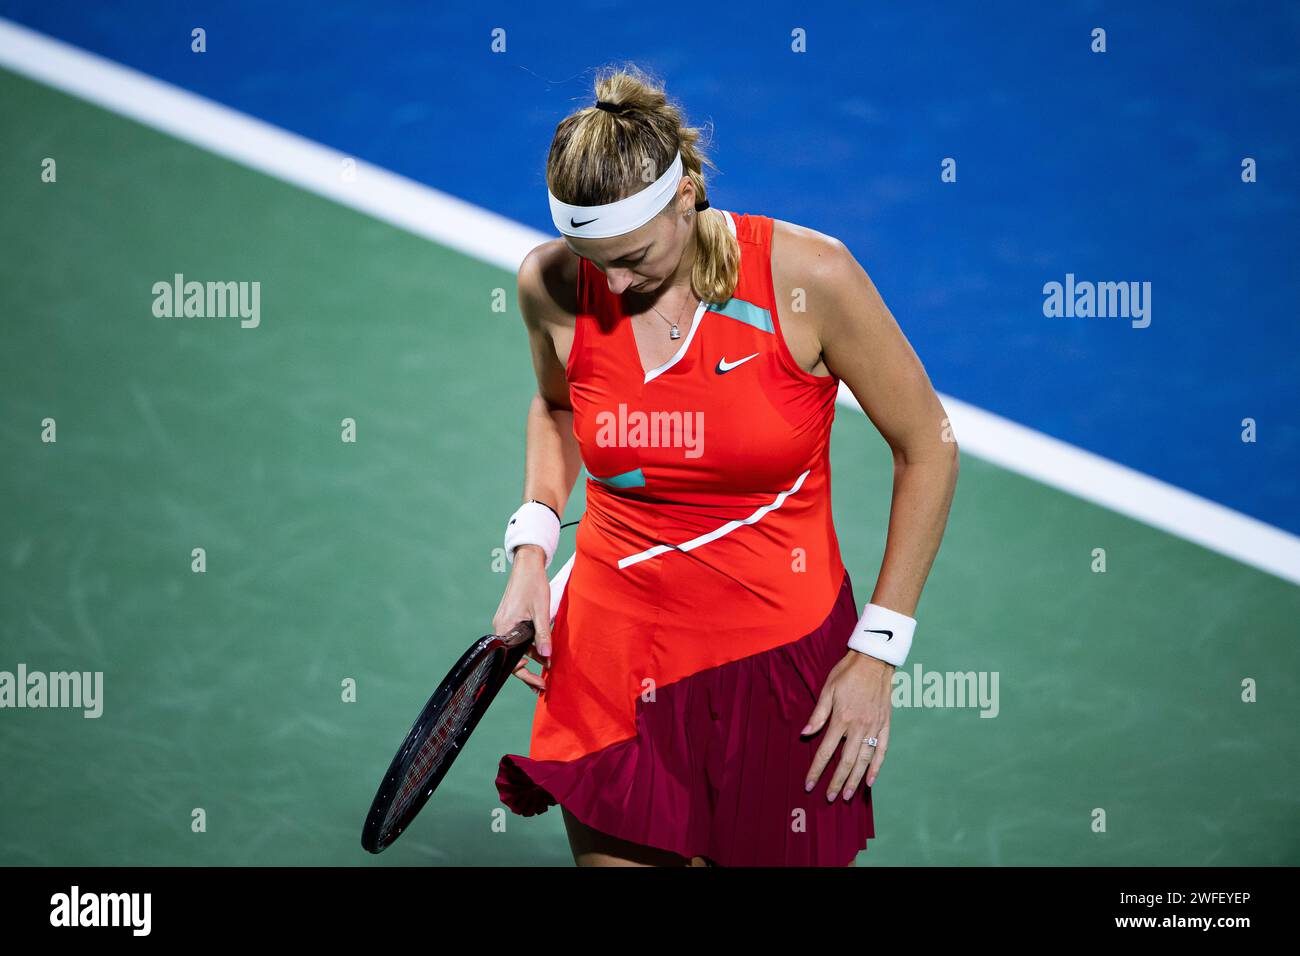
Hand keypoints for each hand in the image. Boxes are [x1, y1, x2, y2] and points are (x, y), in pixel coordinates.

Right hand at [492, 545, 551, 695]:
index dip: (526, 675)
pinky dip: (531, 645)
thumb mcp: (541, 612)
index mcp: (505, 628)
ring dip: (533, 656)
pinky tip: (543, 650)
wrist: (527, 564)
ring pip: (518, 647)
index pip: (512, 662)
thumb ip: (543, 635)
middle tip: (544, 683)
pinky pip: (519, 637)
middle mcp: (501, 627)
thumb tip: (547, 657)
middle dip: (529, 671)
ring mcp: (505, 623)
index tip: (539, 685)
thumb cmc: (533, 585)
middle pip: (514, 657)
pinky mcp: (510, 618)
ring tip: (548, 667)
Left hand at [801, 651, 893, 799]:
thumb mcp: (828, 689)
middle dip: (836, 781)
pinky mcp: (886, 725)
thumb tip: (805, 733)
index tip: (809, 784)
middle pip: (846, 761)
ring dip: (855, 780)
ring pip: (865, 760)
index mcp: (842, 719)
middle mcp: (859, 727)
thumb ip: (818, 714)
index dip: (817, 769)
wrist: (875, 661)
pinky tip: (871, 781)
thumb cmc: (848, 673)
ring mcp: (875, 727)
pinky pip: (882, 750)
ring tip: (847, 795)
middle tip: (829, 797)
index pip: (826, 751)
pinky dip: (877, 767)